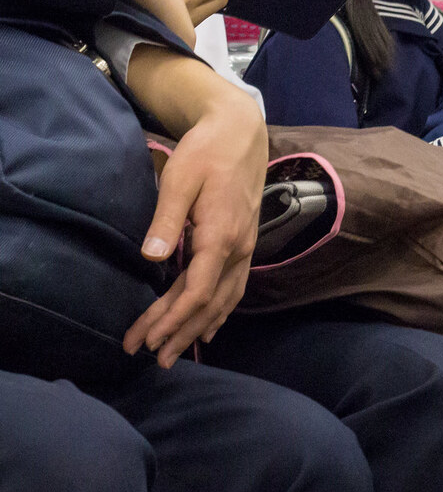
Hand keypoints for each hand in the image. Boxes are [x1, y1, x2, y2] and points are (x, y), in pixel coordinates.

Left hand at [122, 80, 267, 367]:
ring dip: (200, 328)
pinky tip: (210, 326)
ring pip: (226, 299)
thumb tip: (152, 258)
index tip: (147, 339)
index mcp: (221, 236)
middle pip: (211, 303)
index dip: (172, 320)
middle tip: (152, 358)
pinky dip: (221, 312)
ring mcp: (246, 247)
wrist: (241, 132)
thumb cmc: (206, 151)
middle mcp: (239, 248)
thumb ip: (166, 218)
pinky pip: (235, 288)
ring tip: (176, 353)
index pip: (198, 291)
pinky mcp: (245, 243)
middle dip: (181, 332)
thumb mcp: (181, 178)